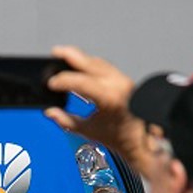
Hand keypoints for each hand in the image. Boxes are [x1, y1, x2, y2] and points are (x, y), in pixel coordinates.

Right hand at [44, 46, 143, 168]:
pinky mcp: (125, 80)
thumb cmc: (120, 138)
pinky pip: (106, 67)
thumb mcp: (88, 131)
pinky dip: (92, 64)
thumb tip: (51, 113)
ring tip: (65, 57)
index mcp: (109, 98)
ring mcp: (124, 81)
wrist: (141, 140)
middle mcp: (118, 85)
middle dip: (71, 56)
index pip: (80, 82)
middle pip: (90, 63)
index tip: (51, 84)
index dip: (62, 81)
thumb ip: (66, 121)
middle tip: (55, 52)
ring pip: (99, 62)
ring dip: (82, 59)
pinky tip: (82, 66)